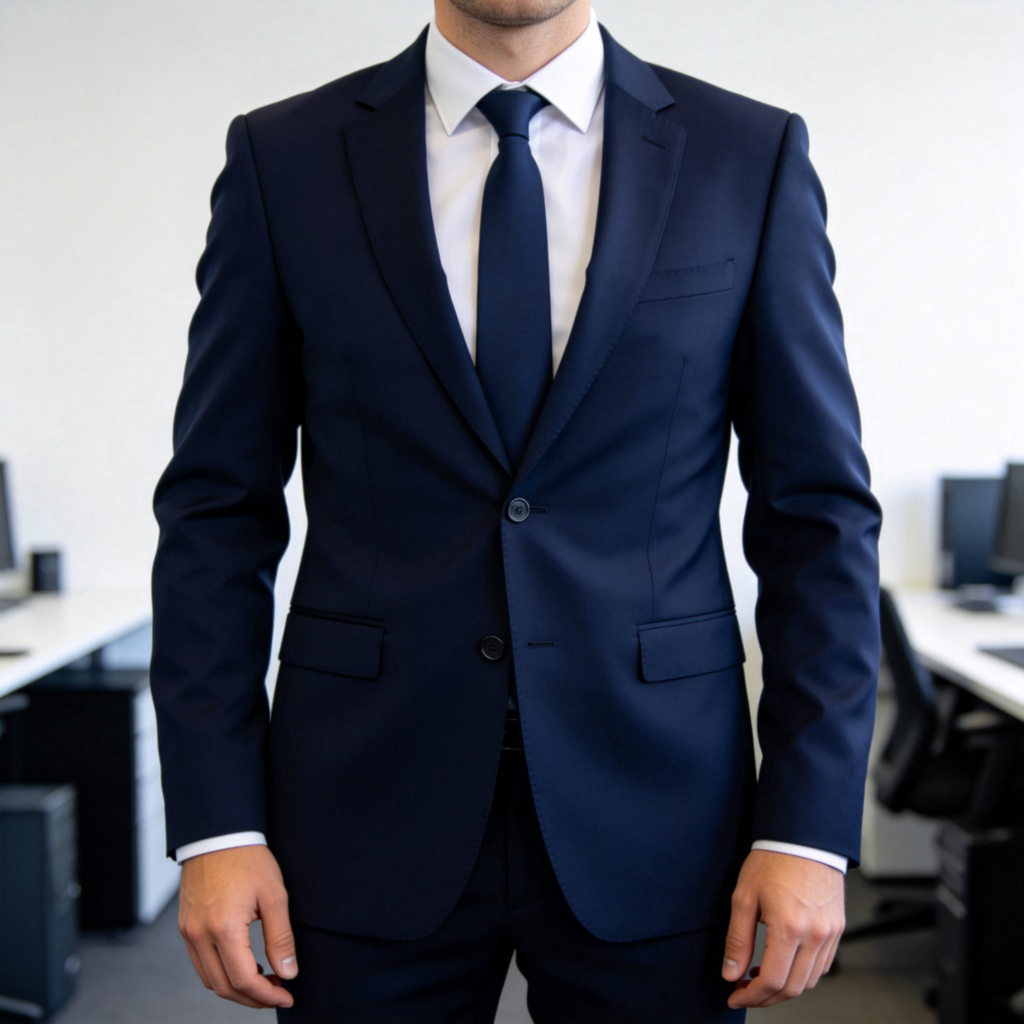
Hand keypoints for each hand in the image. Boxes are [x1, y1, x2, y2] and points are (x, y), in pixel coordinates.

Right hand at [178, 845, 297, 1008]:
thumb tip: (288, 973)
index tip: (287, 995)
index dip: (267, 995)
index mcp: (223, 928)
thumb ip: (281, 939)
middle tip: (278, 992)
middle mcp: (199, 935)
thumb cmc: (248, 859)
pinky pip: (200, 963)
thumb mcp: (274, 896)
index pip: (243, 980)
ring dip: (236, 988)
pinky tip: (243, 964)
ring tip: (264, 981)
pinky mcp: (185, 927)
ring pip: (210, 980)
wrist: (218, 834)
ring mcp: (189, 932)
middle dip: (253, 998)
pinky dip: (221, 973)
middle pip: (224, 987)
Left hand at [721, 849, 843, 1008]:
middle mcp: (815, 935)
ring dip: (784, 988)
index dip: (751, 996)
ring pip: (809, 981)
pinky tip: (784, 964)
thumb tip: (731, 973)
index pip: (772, 980)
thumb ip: (737, 940)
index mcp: (789, 927)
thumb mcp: (744, 897)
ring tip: (761, 977)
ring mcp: (830, 933)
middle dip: (766, 997)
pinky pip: (822, 966)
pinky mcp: (837, 929)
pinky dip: (802, 974)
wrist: (803, 838)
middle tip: (745, 991)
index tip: (736, 996)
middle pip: (792, 987)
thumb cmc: (773, 860)